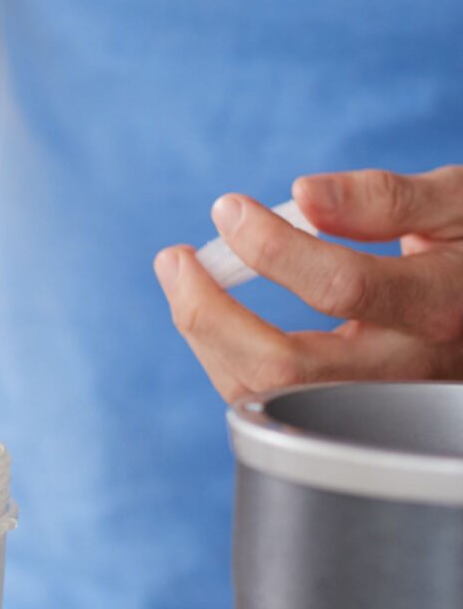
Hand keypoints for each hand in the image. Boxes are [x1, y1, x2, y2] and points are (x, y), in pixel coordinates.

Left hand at [154, 165, 462, 401]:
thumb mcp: (460, 203)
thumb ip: (387, 199)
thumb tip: (303, 193)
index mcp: (442, 307)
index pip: (343, 287)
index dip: (274, 247)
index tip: (229, 210)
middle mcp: (407, 370)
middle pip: (284, 366)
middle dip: (210, 313)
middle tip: (173, 258)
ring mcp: (373, 402)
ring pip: (264, 395)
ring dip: (206, 337)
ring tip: (182, 276)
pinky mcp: (344, 414)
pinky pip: (268, 399)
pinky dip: (225, 355)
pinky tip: (213, 312)